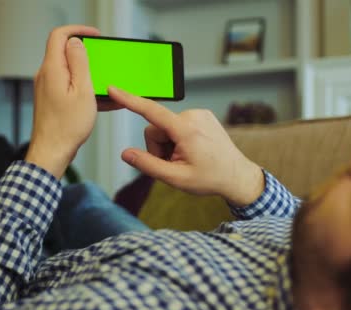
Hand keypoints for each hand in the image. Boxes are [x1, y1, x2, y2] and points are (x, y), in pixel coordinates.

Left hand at [25, 25, 120, 178]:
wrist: (52, 152)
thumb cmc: (66, 128)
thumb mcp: (82, 91)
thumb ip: (80, 63)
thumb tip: (76, 43)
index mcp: (52, 69)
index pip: (59, 36)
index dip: (78, 30)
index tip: (95, 36)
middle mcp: (46, 75)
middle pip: (65, 53)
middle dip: (87, 55)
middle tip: (103, 62)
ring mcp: (47, 88)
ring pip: (69, 71)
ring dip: (89, 75)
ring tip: (106, 86)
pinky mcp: (51, 99)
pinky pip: (69, 87)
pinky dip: (85, 90)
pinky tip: (102, 102)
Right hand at [108, 86, 264, 206]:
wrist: (237, 176)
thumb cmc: (210, 179)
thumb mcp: (176, 178)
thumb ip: (148, 165)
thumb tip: (125, 154)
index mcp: (186, 130)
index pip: (151, 112)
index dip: (129, 100)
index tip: (113, 89)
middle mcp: (193, 116)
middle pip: (156, 128)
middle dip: (159, 147)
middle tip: (175, 164)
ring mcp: (199, 114)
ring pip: (166, 128)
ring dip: (169, 145)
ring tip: (186, 159)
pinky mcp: (202, 116)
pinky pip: (178, 125)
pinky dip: (179, 139)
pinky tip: (192, 151)